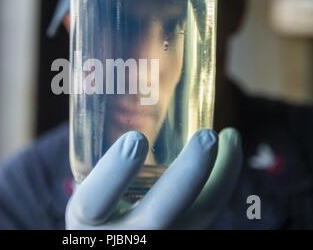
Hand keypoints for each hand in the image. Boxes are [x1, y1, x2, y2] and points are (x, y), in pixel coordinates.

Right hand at [66, 128, 242, 228]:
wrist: (108, 235)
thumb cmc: (94, 201)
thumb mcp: (84, 184)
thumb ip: (95, 151)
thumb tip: (95, 78)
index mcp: (87, 218)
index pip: (95, 201)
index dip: (116, 172)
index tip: (136, 139)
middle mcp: (124, 234)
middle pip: (161, 215)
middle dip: (188, 176)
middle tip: (207, 137)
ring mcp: (158, 237)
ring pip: (198, 216)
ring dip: (220, 177)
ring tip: (229, 137)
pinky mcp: (182, 232)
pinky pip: (208, 211)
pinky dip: (223, 181)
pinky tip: (228, 152)